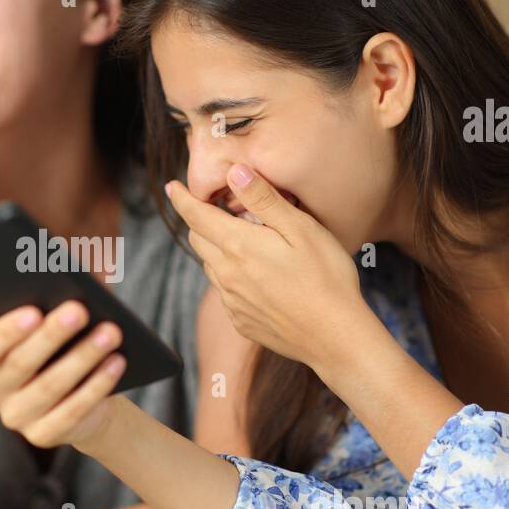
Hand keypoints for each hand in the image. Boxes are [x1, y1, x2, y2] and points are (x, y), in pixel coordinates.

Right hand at [0, 301, 126, 449]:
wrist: (82, 394)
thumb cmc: (60, 344)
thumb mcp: (49, 319)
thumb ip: (49, 299)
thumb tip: (70, 282)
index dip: (7, 331)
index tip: (34, 310)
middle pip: (19, 365)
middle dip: (52, 336)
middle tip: (80, 310)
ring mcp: (15, 417)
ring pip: (49, 388)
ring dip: (82, 357)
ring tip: (110, 332)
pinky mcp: (43, 435)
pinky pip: (71, 412)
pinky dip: (96, 385)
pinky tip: (116, 362)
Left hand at [166, 164, 367, 372]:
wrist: (335, 337)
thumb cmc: (326, 277)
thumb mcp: (301, 228)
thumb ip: (263, 199)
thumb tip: (234, 172)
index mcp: (239, 247)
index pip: (196, 216)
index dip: (182, 198)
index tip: (172, 187)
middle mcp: (227, 275)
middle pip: (198, 240)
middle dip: (202, 222)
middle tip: (220, 211)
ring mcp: (232, 302)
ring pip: (211, 266)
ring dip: (217, 250)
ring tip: (246, 243)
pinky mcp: (240, 321)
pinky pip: (225, 293)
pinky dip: (231, 278)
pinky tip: (259, 277)